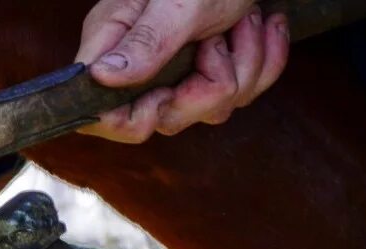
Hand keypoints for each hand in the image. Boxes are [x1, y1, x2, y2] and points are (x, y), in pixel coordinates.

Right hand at [76, 0, 289, 141]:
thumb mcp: (180, 1)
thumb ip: (146, 42)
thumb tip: (101, 76)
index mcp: (117, 45)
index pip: (103, 114)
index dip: (132, 120)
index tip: (165, 94)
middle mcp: (144, 65)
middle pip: (166, 119)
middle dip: (208, 88)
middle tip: (217, 39)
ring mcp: (182, 72)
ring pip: (212, 109)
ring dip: (245, 64)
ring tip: (246, 19)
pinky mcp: (214, 70)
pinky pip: (243, 94)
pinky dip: (265, 60)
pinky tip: (263, 25)